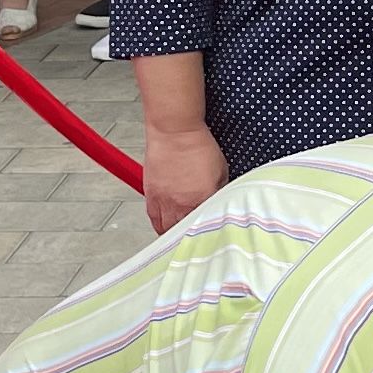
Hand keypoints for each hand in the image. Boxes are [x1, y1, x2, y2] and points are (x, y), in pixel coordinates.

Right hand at [141, 119, 224, 234]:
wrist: (174, 131)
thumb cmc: (197, 146)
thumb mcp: (221, 170)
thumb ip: (220, 191)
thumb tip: (221, 203)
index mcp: (201, 200)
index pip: (204, 228)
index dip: (207, 235)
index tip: (210, 239)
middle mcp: (180, 204)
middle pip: (182, 235)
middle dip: (188, 239)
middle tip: (194, 241)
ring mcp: (163, 201)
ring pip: (165, 229)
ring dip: (172, 234)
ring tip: (179, 236)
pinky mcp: (150, 194)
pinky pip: (153, 217)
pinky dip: (159, 223)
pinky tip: (165, 222)